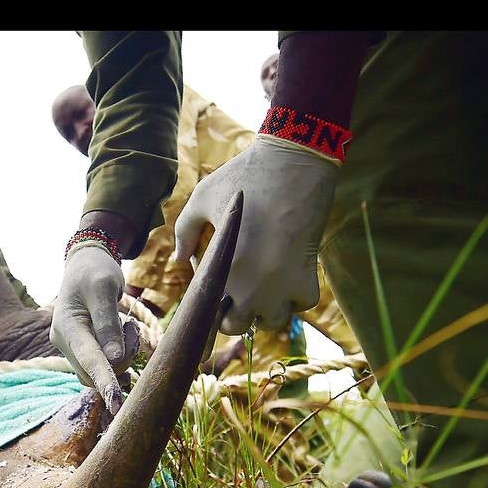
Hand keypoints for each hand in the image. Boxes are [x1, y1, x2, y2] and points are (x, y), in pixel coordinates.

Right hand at [50, 243, 129, 413]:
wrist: (85, 265)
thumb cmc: (95, 272)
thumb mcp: (104, 288)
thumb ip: (108, 324)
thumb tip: (114, 360)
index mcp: (66, 326)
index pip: (88, 360)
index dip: (104, 381)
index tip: (117, 404)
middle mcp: (64, 342)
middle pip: (97, 370)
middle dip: (122, 356)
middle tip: (130, 326)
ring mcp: (72, 348)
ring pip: (103, 370)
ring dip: (123, 354)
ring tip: (127, 325)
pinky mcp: (82, 351)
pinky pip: (103, 365)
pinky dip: (119, 355)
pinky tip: (124, 336)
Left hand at [173, 134, 338, 334]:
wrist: (294, 161)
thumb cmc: (244, 177)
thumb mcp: (202, 198)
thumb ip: (184, 231)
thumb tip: (179, 259)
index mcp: (224, 269)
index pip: (209, 311)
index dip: (208, 307)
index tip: (213, 293)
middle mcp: (253, 286)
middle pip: (237, 326)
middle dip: (234, 312)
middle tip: (236, 292)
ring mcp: (283, 285)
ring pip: (272, 322)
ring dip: (266, 310)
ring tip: (262, 287)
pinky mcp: (308, 275)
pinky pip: (302, 304)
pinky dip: (295, 297)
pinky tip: (287, 278)